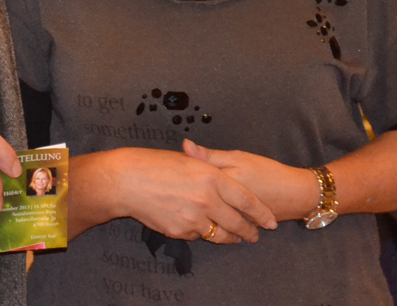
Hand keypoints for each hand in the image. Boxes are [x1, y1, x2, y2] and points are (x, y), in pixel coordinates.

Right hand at [108, 147, 276, 244]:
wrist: (126, 181)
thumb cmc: (152, 164)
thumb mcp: (185, 159)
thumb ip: (207, 166)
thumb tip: (220, 171)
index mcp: (211, 176)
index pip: (246, 199)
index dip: (261, 212)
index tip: (270, 221)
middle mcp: (207, 199)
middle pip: (237, 222)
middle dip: (249, 231)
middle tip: (254, 235)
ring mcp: (194, 217)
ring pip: (220, 234)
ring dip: (229, 238)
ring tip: (234, 238)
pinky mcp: (180, 231)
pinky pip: (197, 235)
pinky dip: (200, 232)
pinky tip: (198, 227)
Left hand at [182, 139, 318, 221]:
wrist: (294, 194)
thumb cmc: (266, 172)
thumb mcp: (238, 158)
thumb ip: (210, 156)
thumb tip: (185, 145)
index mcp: (221, 182)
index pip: (192, 181)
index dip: (179, 178)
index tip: (169, 177)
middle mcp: (222, 203)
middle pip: (194, 201)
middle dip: (183, 199)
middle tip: (174, 194)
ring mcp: (228, 218)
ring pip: (204, 216)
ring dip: (194, 212)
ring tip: (184, 207)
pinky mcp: (234, 228)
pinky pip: (216, 224)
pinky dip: (208, 221)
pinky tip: (202, 216)